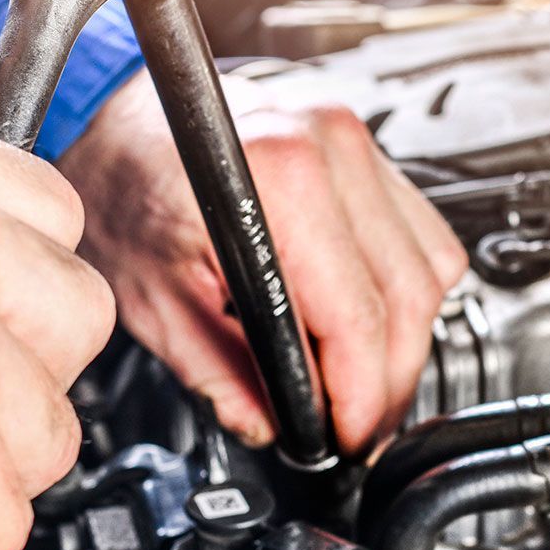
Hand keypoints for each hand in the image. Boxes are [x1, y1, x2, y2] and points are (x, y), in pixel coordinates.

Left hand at [58, 72, 465, 454]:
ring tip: (366, 384)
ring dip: (409, 340)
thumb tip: (267, 424)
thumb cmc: (122, 180)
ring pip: (430, 268)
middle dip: (390, 381)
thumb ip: (216, 369)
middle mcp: (331, 147)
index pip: (356, 316)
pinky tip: (372, 322)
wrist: (118, 111)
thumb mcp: (151, 293)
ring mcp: (356, 142)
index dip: (360, 396)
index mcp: (277, 179)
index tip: (348, 437)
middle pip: (408, 297)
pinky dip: (409, 290)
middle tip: (360, 428)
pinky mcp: (369, 149)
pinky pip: (425, 236)